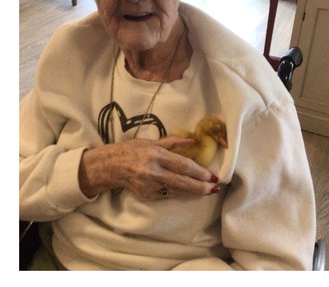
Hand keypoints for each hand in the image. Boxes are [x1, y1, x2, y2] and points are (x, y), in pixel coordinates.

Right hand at [78, 137, 217, 199]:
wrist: (108, 167)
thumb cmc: (131, 150)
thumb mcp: (152, 142)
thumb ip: (174, 142)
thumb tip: (194, 140)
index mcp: (156, 156)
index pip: (182, 166)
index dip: (199, 172)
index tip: (212, 176)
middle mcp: (153, 172)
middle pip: (181, 182)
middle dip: (200, 187)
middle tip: (214, 188)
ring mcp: (149, 186)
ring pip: (176, 190)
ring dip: (193, 191)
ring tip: (207, 190)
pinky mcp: (146, 195)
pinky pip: (166, 194)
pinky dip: (179, 192)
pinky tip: (189, 191)